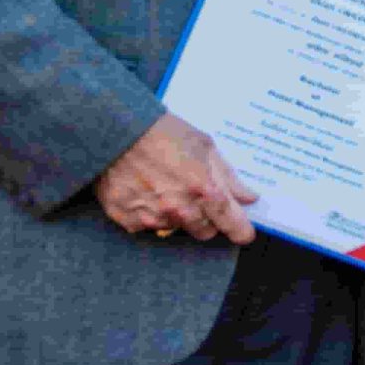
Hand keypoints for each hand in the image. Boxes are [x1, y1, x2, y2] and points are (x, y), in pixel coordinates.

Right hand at [98, 113, 257, 244]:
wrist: (116, 130)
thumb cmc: (165, 132)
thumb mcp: (205, 146)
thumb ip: (228, 176)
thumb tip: (249, 198)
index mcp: (204, 190)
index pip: (231, 224)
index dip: (241, 231)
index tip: (244, 234)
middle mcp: (179, 210)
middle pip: (204, 232)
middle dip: (206, 219)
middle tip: (197, 197)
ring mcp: (152, 217)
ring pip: (175, 229)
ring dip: (176, 215)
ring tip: (165, 187)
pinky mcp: (127, 220)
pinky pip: (147, 226)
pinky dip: (149, 213)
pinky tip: (143, 191)